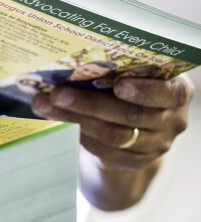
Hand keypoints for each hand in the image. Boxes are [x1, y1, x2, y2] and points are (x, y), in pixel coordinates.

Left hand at [31, 74, 193, 208]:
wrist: (138, 121)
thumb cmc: (135, 83)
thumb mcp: (137, 73)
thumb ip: (118, 68)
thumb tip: (71, 60)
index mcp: (177, 92)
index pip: (166, 93)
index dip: (143, 91)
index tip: (118, 86)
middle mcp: (172, 120)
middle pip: (130, 115)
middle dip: (89, 104)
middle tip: (57, 94)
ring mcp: (156, 145)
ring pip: (113, 135)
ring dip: (75, 120)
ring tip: (44, 106)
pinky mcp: (135, 161)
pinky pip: (105, 152)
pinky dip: (80, 136)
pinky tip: (57, 124)